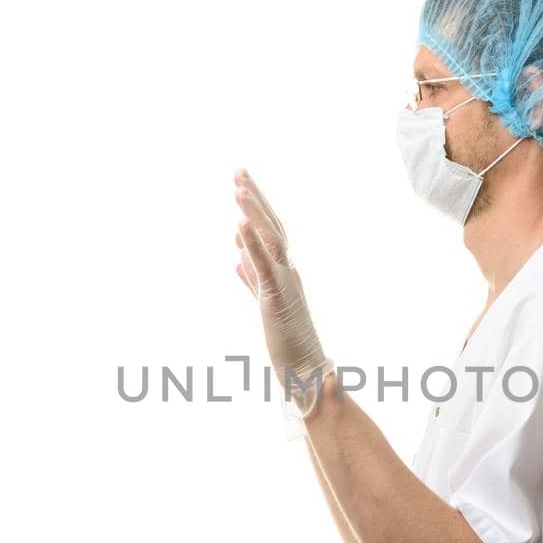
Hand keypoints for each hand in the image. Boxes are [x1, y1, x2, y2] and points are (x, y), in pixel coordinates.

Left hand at [231, 168, 331, 414]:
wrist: (306, 371)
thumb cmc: (289, 342)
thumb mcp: (264, 302)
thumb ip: (251, 277)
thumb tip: (235, 257)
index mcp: (283, 271)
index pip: (270, 230)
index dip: (256, 205)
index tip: (240, 183)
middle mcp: (287, 271)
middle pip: (272, 225)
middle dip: (254, 197)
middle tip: (238, 170)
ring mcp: (284, 282)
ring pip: (270, 238)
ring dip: (254, 211)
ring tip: (238, 186)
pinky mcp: (276, 298)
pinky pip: (264, 266)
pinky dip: (252, 243)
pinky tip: (239, 223)